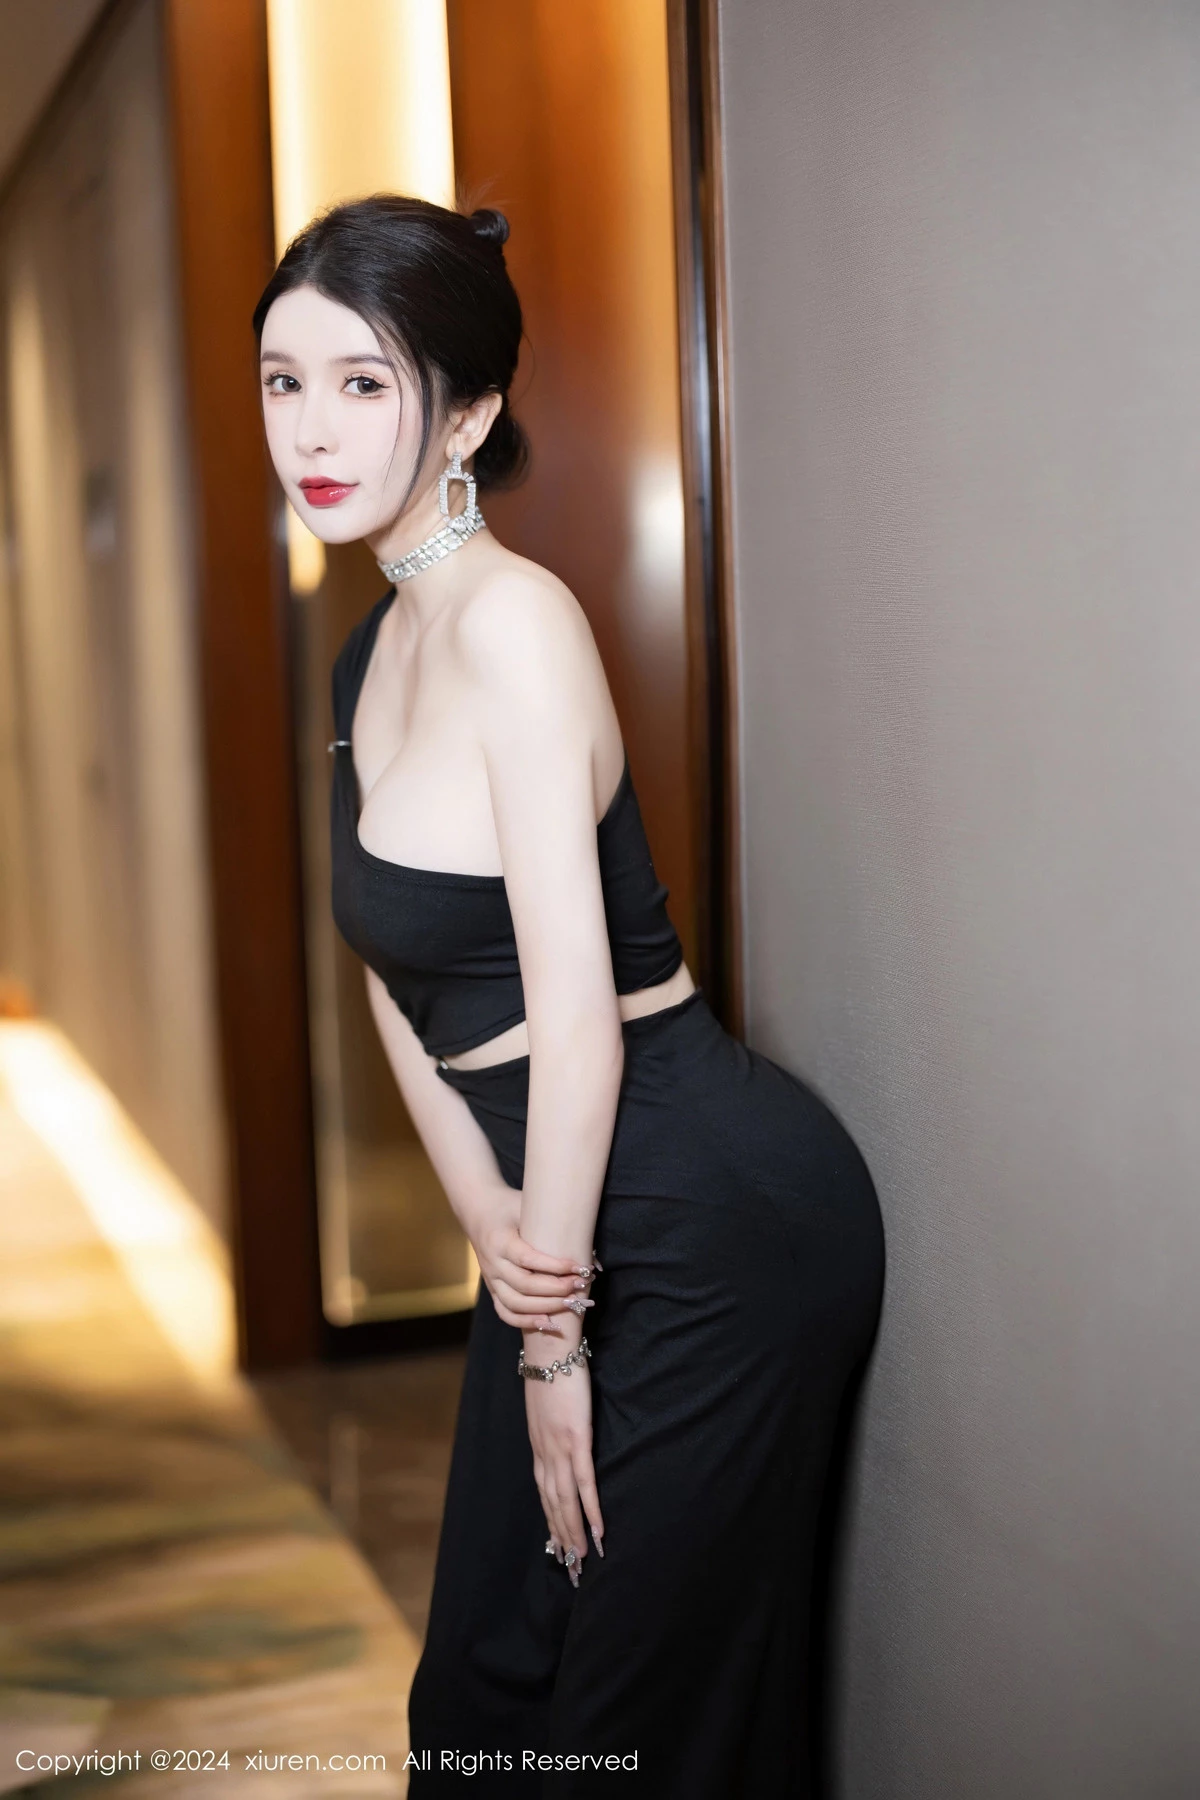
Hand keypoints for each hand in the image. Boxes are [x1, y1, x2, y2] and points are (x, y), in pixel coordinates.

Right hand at [469, 1184, 598, 1332]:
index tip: (579, 1267)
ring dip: (546, 1307)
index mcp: (500, 1241)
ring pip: (515, 1303)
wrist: (478, 1211)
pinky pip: (505, 1312)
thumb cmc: (510, 1206)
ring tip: (571, 1302)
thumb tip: (588, 1249)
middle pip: (524, 1285)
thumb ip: (552, 1222)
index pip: (528, 1259)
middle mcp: (493, 1263)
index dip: (555, 1267)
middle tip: (581, 1284)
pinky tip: (549, 1322)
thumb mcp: (527, 1204)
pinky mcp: (492, 1289)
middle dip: (556, 1289)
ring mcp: (491, 1279)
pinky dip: (526, 1321)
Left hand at [524, 1351, 603, 1585]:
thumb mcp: (548, 1401)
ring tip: (583, 1558)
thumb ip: (554, 1420)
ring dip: (575, 1532)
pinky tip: (599, 1529)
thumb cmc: (552, 1367)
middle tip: (570, 1565)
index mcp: (539, 1444)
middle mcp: (545, 1452)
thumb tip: (563, 1429)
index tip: (557, 1543)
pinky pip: (584, 1482)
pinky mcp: (576, 1439)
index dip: (551, 1519)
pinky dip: (591, 1509)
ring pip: (566, 1501)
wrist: (548, 1345)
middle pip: (552, 1504)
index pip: (544, 1491)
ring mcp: (559, 1447)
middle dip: (562, 1536)